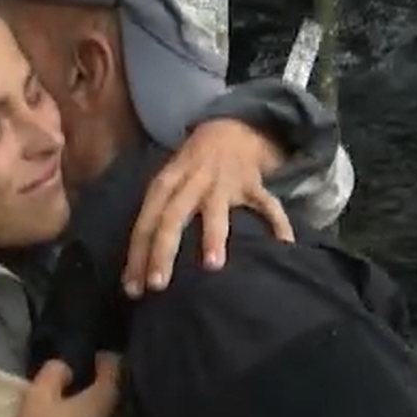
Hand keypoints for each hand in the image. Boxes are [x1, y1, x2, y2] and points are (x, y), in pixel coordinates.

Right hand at [2, 357, 120, 416]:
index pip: (116, 370)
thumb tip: (68, 369)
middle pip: (122, 401)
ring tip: (92, 416)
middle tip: (94, 386)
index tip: (96, 358)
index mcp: (105, 402)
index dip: (106, 360)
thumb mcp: (36, 398)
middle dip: (111, 391)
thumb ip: (54, 373)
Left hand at [123, 117, 293, 296]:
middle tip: (157, 285)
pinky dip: (277, 222)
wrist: (229, 127)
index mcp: (167, 183)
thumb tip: (139, 264)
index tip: (132, 288)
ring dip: (213, 236)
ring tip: (213, 265)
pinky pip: (266, 204)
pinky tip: (283, 244)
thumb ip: (156, 215)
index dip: (137, 254)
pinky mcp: (252, 184)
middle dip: (162, 251)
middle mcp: (191, 183)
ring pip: (215, 211)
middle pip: (172, 218)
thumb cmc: (192, 167)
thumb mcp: (168, 182)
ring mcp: (223, 183)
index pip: (146, 221)